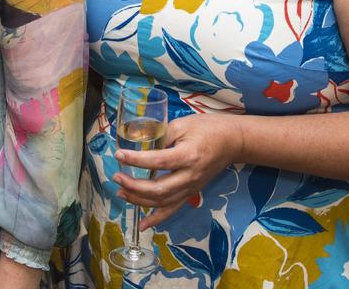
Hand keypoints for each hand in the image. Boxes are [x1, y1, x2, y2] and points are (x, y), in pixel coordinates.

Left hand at [112, 113, 242, 228]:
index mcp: (188, 156)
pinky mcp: (191, 192)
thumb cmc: (207, 128)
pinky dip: (158, 218)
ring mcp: (191, 187)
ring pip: (163, 202)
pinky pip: (173, 209)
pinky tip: (144, 224)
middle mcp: (190, 176)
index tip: (119, 155)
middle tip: (116, 177)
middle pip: (159, 189)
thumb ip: (160, 136)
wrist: (232, 141)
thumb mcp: (181, 125)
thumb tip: (138, 145)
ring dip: (139, 200)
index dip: (136, 160)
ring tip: (121, 191)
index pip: (158, 162)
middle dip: (134, 185)